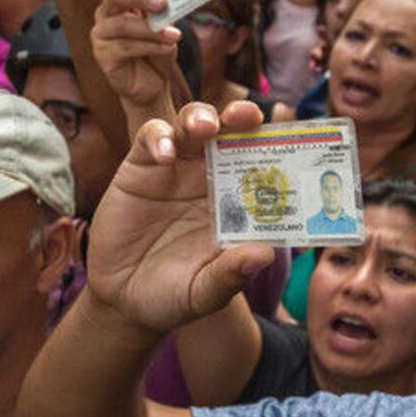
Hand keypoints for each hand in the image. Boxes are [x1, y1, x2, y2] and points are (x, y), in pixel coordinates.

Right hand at [87, 102, 274, 331]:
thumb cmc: (173, 296)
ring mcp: (175, 169)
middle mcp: (210, 178)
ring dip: (201, 117)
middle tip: (248, 115)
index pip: (263, 167)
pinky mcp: (140, 167)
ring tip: (205, 126)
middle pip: (231, 133)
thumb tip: (265, 254)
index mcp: (237, 203)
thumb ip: (230, 276)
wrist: (123, 301)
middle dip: (242, 118)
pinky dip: (159, 137)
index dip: (278, 148)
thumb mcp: (204, 293)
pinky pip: (151, 138)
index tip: (293, 139)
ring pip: (192, 125)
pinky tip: (164, 154)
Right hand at [92, 0, 178, 111]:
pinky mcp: (103, 56)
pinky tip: (168, 47)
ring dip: (151, 29)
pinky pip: (125, 47)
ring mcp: (101, 35)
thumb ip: (163, 9)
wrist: (152, 84)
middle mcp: (106, 14)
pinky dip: (150, 46)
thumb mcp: (164, 25)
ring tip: (174, 35)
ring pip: (122, 24)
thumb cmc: (157, 50)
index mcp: (120, 0)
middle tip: (161, 2)